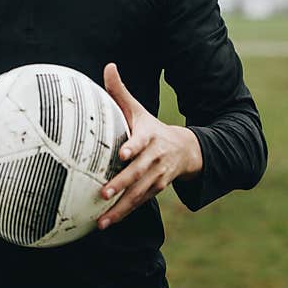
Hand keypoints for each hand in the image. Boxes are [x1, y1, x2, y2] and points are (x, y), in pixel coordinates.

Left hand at [97, 63, 202, 229]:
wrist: (185, 150)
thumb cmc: (151, 128)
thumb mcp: (139, 109)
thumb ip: (120, 91)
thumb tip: (108, 65)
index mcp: (149, 137)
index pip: (141, 142)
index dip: (133, 148)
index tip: (122, 154)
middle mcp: (154, 158)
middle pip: (137, 173)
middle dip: (121, 184)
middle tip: (103, 192)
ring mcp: (157, 177)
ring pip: (138, 193)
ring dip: (121, 207)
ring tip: (102, 219)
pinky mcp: (156, 190)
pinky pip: (139, 203)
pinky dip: (124, 213)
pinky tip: (107, 222)